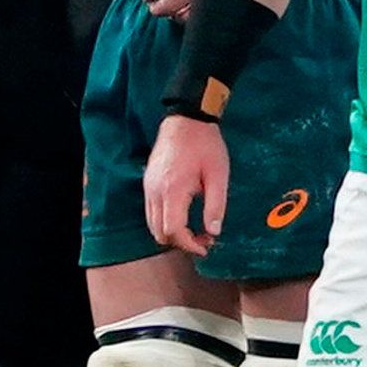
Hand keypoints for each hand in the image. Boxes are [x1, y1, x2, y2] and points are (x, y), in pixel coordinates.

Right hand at [143, 114, 228, 255]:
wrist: (186, 120)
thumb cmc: (206, 145)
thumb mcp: (219, 175)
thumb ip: (216, 205)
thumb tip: (214, 231)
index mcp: (173, 190)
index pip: (173, 230)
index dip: (189, 244)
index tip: (206, 246)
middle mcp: (155, 192)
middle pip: (159, 232)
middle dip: (180, 242)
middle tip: (204, 239)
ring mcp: (148, 187)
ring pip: (152, 223)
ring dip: (171, 232)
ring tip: (196, 230)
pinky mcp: (148, 183)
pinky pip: (151, 211)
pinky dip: (164, 220)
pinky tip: (184, 215)